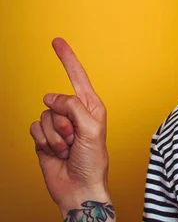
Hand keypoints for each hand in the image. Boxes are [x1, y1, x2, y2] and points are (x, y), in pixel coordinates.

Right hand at [29, 38, 110, 213]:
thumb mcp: (92, 128)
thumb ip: (73, 106)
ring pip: (43, 115)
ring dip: (55, 135)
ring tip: (68, 148)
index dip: (67, 58)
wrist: (78, 187)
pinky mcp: (45, 136)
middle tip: (75, 138)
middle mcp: (74, 112)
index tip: (57, 41)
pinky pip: (34, 128)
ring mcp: (58, 124)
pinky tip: (55, 152)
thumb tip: (50, 97)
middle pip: (56, 100)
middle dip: (63, 121)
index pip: (78, 76)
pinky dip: (44, 141)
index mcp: (91, 106)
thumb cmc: (93, 160)